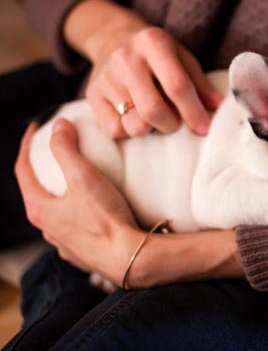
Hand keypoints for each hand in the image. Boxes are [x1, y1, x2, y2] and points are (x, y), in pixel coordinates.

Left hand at [14, 120, 142, 283]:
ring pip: (56, 212)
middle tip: (56, 153)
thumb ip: (66, 149)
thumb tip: (58, 126)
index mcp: (40, 209)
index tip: (36, 128)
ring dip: (61, 194)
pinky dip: (77, 212)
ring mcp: (64, 243)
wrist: (129, 257)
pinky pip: (74, 227)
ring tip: (76, 181)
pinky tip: (92, 210)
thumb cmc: (104, 219)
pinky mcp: (83, 253)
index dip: (27, 145)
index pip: (23, 170)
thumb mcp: (83, 176)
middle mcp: (47, 229)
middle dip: (43, 170)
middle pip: (37, 192)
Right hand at [65, 0, 222, 138]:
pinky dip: (130, 130)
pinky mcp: (92, 95)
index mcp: (154, 43)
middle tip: (176, 122)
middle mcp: (126, 58)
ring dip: (151, 129)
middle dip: (171, 124)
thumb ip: (200, 83)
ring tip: (155, 116)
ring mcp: (106, 77)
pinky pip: (115, 130)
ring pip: (134, 124)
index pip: (176, 85)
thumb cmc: (156, 54)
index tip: (204, 128)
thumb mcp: (182, 57)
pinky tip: (134, 116)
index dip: (193, 112)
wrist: (112, 38)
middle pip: (153, 110)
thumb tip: (219, 106)